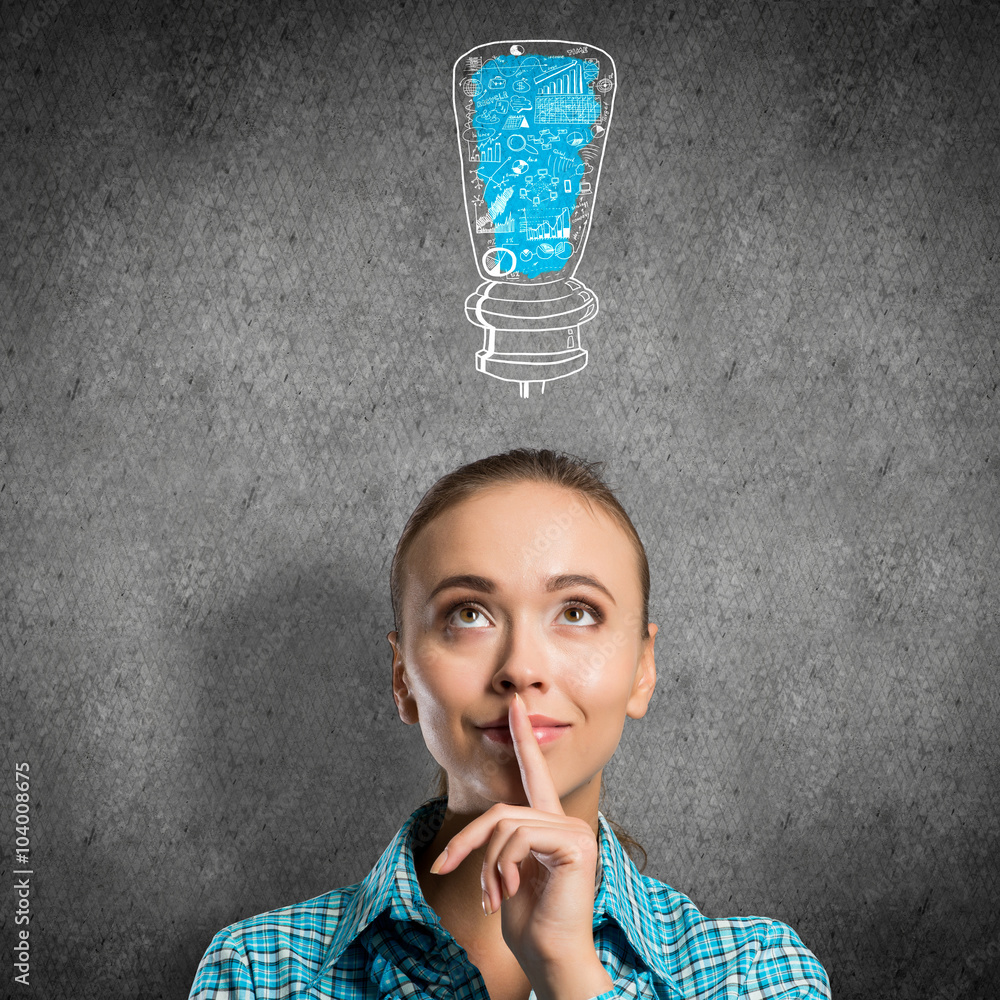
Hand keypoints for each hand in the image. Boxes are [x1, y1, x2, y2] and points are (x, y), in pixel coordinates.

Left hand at [429, 693, 612, 997]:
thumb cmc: (528, 923)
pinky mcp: (574, 842)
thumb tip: (483, 832)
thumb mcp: (504, 873)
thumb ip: (499, 841)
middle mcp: (563, 819)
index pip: (534, 773)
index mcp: (548, 824)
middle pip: (499, 812)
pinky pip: (518, 837)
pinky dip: (501, 866)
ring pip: (505, 825)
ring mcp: (572, 829)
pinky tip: (508, 892)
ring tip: (492, 897)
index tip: (515, 705)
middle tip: (447, 870)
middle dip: (466, 842)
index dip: (523, 737)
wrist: (550, 957)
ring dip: (486, 865)